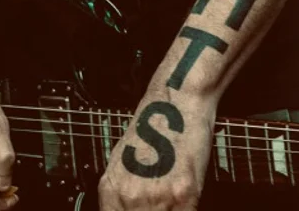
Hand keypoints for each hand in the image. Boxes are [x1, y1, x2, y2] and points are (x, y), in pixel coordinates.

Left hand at [98, 89, 216, 210]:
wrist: (178, 99)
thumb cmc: (155, 125)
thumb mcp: (125, 159)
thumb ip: (122, 192)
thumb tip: (125, 208)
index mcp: (111, 188)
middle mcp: (130, 196)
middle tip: (160, 203)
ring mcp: (156, 197)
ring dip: (168, 210)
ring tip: (172, 198)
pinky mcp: (183, 194)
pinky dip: (187, 210)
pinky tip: (186, 200)